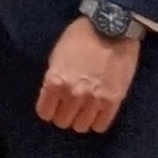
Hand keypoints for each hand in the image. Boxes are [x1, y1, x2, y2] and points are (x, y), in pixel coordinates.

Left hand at [36, 16, 141, 133]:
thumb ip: (54, 78)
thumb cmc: (80, 37)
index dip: (47, 109)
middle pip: (62, 121)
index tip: (52, 105)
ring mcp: (94, 100)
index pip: (44, 112)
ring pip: (81, 126)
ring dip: (80, 119)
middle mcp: (73, 94)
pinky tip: (96, 112)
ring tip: (83, 109)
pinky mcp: (113, 102)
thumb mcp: (57, 55)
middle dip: (63, 114)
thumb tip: (53, 96)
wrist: (112, 30)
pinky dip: (97, 121)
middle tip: (68, 106)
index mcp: (55, 81)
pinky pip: (101, 125)